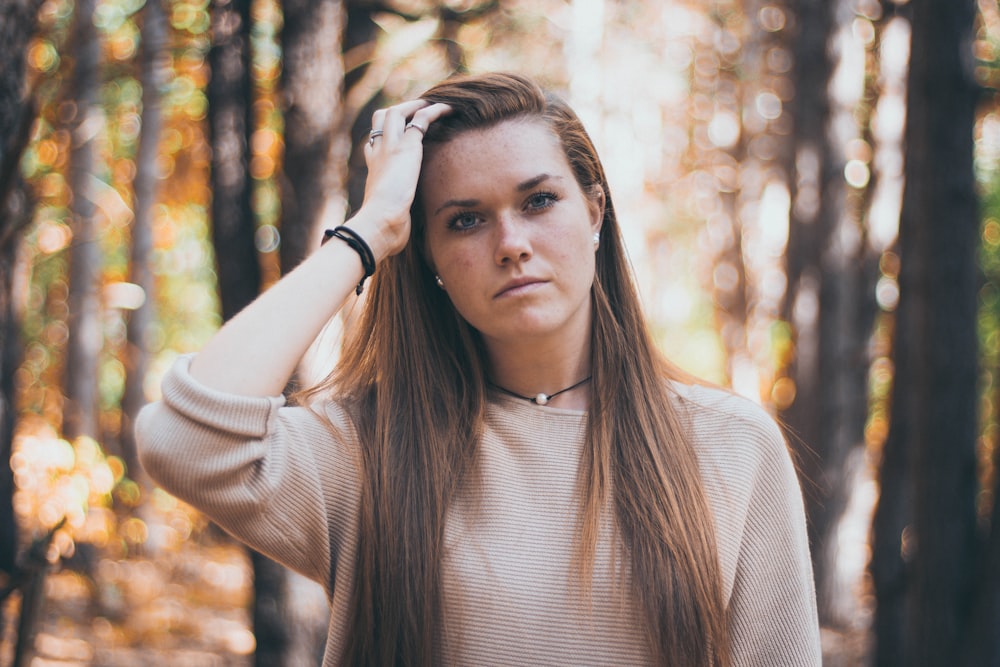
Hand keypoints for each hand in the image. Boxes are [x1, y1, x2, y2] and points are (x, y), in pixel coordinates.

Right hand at [354, 100, 451, 260]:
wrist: (379, 223)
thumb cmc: (383, 231)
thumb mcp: (390, 221)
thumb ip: (397, 220)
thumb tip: (402, 239)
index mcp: (374, 170)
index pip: (375, 145)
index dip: (386, 137)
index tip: (400, 136)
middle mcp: (379, 153)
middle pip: (382, 120)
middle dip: (399, 111)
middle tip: (417, 110)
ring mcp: (390, 147)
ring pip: (398, 112)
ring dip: (416, 105)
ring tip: (434, 103)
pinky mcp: (407, 146)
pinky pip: (421, 118)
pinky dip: (435, 110)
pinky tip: (449, 109)